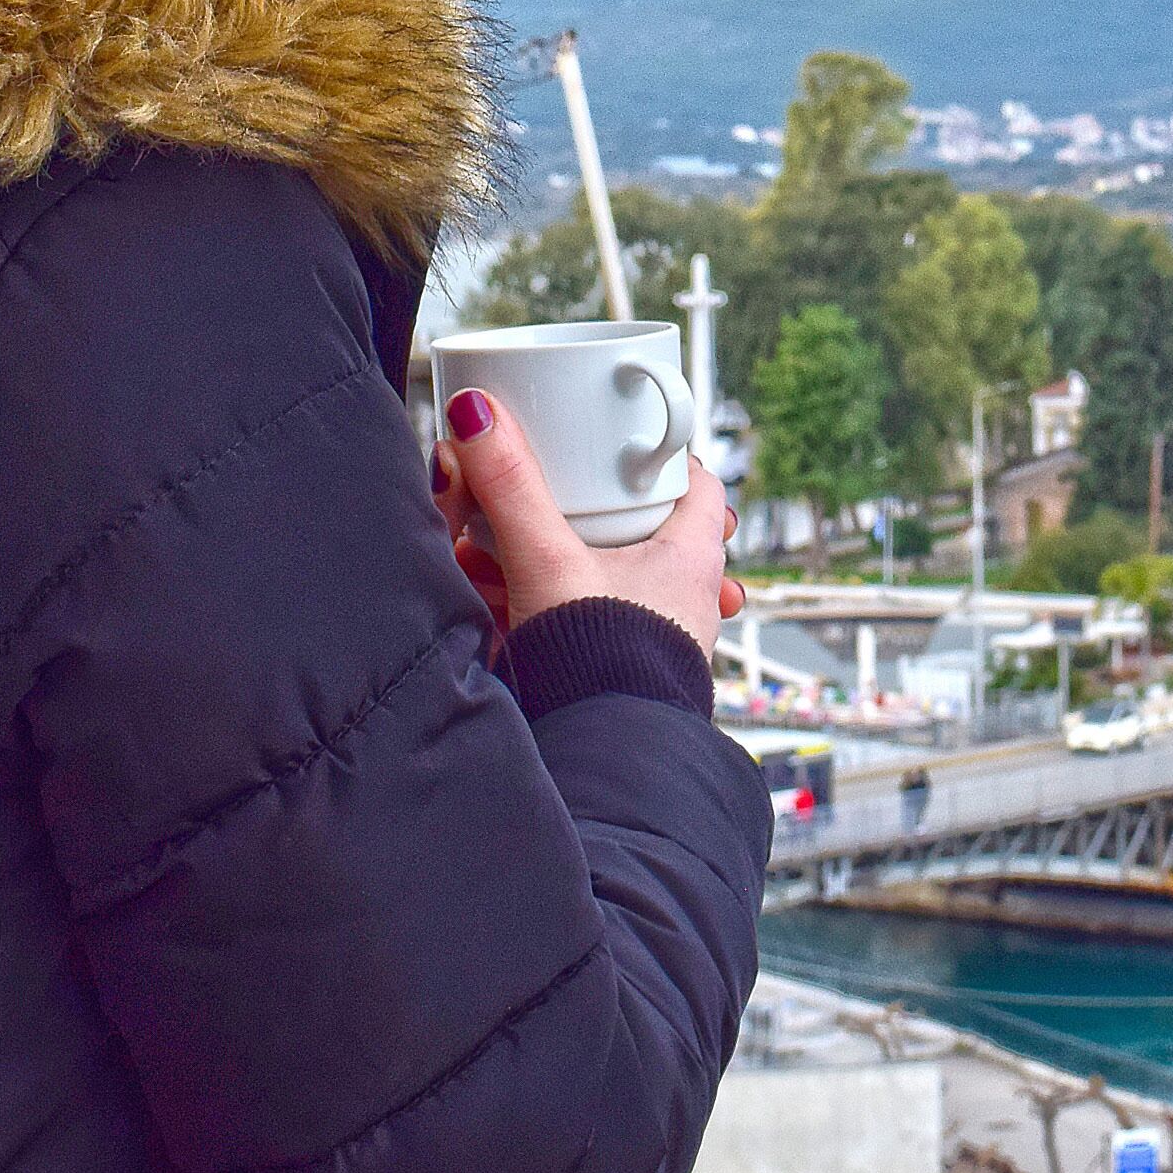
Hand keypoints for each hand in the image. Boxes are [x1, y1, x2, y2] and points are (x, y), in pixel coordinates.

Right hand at [433, 389, 745, 655]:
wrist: (599, 757)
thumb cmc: (600, 664)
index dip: (659, 459)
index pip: (696, 484)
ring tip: (485, 549)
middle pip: (636, 526)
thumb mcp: (546, 559)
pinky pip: (577, 617)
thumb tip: (477, 415)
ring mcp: (650, 636)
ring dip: (543, 558)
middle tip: (525, 496)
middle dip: (571, 510)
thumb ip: (509, 488)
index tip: (618, 442)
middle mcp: (682, 596)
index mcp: (691, 556)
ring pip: (600, 574)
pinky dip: (536, 600)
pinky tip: (492, 600)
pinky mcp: (615, 668)